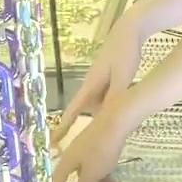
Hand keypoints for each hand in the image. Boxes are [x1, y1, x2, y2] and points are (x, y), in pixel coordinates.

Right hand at [52, 14, 143, 148]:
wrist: (129, 30)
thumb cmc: (124, 52)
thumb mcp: (122, 77)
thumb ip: (115, 96)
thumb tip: (108, 118)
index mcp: (91, 86)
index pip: (73, 111)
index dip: (63, 127)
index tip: (52, 143)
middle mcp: (92, 87)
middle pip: (85, 113)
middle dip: (82, 131)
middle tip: (81, 151)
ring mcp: (101, 84)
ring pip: (98, 108)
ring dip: (99, 121)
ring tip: (102, 141)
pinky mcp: (110, 81)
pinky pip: (107, 101)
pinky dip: (110, 111)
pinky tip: (119, 119)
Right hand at [53, 99, 130, 181]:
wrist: (114, 123)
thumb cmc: (100, 151)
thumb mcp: (92, 174)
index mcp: (67, 160)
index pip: (57, 177)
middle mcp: (73, 152)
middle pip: (77, 173)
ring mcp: (86, 144)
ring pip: (90, 166)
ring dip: (101, 178)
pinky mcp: (98, 139)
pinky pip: (98, 158)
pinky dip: (105, 167)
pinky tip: (115, 167)